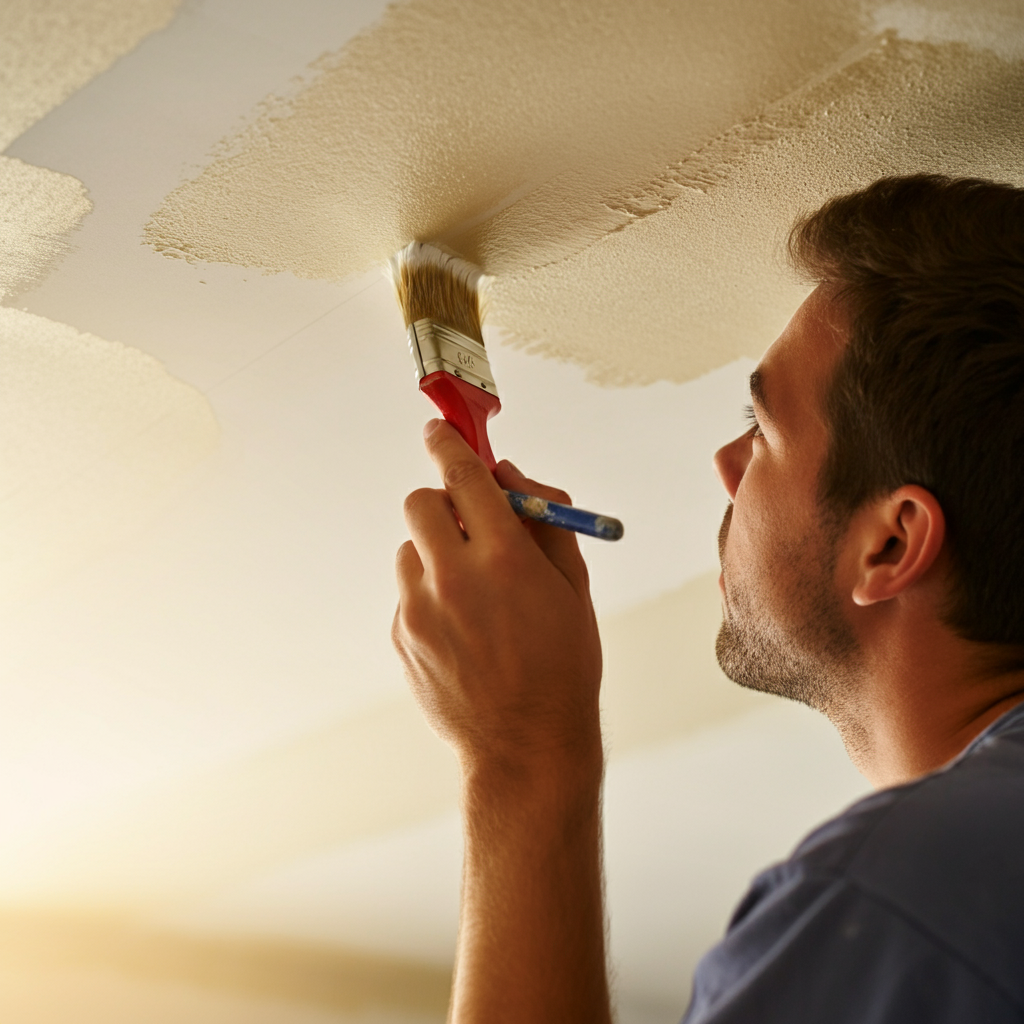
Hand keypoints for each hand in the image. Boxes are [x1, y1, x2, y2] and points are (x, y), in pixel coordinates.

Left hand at [393, 419, 602, 775]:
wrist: (527, 745)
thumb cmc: (563, 666)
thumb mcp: (574, 587)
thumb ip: (545, 522)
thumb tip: (514, 478)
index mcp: (505, 558)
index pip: (464, 476)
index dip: (449, 445)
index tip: (439, 431)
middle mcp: (454, 576)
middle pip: (421, 503)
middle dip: (443, 503)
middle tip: (470, 525)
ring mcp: (419, 609)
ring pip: (411, 548)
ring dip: (437, 552)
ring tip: (473, 592)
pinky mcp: (402, 636)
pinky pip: (408, 592)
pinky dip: (430, 594)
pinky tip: (464, 630)